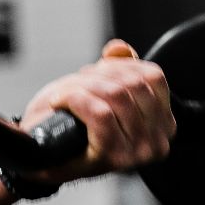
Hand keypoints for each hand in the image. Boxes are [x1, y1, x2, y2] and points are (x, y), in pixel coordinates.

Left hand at [18, 40, 175, 184]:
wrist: (41, 155)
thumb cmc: (70, 122)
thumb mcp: (98, 89)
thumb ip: (116, 68)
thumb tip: (119, 48)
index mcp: (164, 124)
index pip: (153, 77)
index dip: (119, 65)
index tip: (95, 72)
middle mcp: (157, 142)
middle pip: (131, 84)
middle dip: (96, 75)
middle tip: (74, 85)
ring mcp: (137, 152)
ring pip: (115, 95)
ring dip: (81, 86)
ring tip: (64, 93)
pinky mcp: (113, 156)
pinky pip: (99, 112)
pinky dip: (74, 99)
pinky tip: (58, 101)